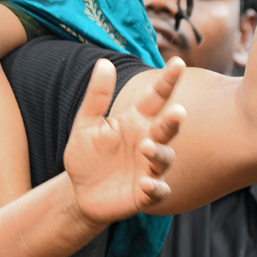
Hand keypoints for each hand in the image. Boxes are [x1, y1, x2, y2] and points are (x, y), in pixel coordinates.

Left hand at [63, 58, 183, 224]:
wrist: (78, 191)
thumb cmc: (86, 155)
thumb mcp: (86, 124)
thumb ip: (97, 96)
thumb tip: (104, 62)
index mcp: (135, 122)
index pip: (155, 99)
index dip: (167, 81)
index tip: (177, 62)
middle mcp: (147, 143)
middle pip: (166, 129)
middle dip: (172, 122)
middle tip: (178, 112)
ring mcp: (148, 169)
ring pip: (164, 158)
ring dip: (159, 153)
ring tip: (146, 147)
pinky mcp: (145, 194)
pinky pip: (157, 191)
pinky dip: (156, 187)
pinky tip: (148, 183)